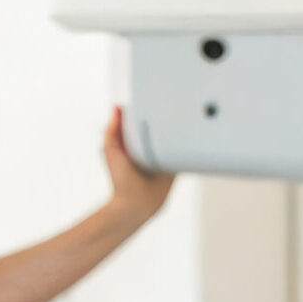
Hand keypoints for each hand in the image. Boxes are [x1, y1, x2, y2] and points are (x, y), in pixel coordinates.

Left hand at [103, 106, 173, 225]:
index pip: (142, 123)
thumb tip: (117, 108)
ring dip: (177, 133)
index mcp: (133, 144)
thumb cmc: (120, 180)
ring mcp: (162, 159)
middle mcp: (148, 150)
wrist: (135, 204)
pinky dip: (185, 148)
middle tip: (173, 105)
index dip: (147, 111)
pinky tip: (191, 138)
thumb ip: (112, 130)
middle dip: (165, 120)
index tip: (154, 97)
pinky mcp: (173, 167)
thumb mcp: (110, 150)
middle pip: (159, 131)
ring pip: (172, 141)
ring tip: (185, 118)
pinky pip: (182, 155)